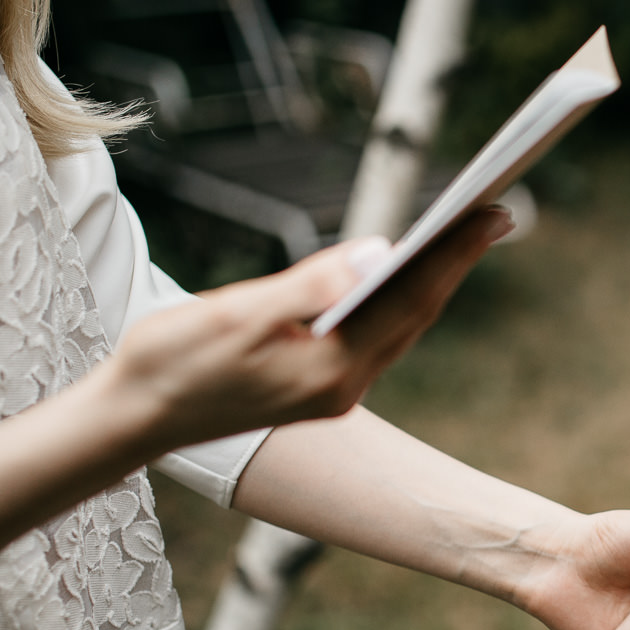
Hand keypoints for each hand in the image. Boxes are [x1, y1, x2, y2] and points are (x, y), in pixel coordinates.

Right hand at [103, 210, 509, 453]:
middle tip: (497, 209)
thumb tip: (380, 251)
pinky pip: (374, 335)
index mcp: (331, 370)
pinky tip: (406, 271)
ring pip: (399, 325)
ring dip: (433, 278)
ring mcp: (332, 391)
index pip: (410, 299)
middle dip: (456, 260)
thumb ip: (310, 285)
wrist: (131, 419)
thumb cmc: (172, 360)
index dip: (455, 253)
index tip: (493, 211)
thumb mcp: (236, 315)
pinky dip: (397, 298)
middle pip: (416, 312)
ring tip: (466, 233)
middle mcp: (343, 387)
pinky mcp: (315, 387)